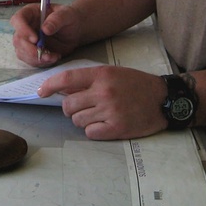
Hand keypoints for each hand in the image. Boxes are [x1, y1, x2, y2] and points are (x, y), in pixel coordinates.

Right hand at [10, 3, 82, 66]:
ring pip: (22, 52)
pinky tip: (53, 57)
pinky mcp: (32, 52)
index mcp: (30, 13)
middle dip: (30, 49)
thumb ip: (56, 19)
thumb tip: (45, 29)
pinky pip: (30, 60)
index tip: (35, 39)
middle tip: (45, 54)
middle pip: (18, 39)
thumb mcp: (66, 14)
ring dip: (36, 58)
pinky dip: (41, 62)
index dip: (22, 30)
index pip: (18, 19)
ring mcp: (28, 41)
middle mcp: (26, 27)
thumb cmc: (69, 18)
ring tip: (52, 57)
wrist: (75, 30)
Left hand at [38, 65, 167, 139]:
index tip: (41, 92)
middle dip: (70, 109)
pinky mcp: (116, 128)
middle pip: (68, 105)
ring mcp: (110, 111)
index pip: (67, 78)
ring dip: (82, 120)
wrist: (164, 99)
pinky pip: (90, 132)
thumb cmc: (137, 85)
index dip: (50, 85)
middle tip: (82, 108)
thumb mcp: (113, 73)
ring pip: (77, 120)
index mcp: (101, 75)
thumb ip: (89, 80)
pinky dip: (93, 130)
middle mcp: (103, 92)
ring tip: (97, 115)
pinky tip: (104, 125)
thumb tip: (63, 89)